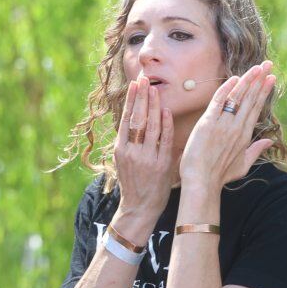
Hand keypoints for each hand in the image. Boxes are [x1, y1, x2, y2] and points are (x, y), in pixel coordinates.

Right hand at [109, 74, 173, 232]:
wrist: (139, 208)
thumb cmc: (133, 183)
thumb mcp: (124, 161)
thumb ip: (129, 141)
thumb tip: (134, 119)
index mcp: (120, 149)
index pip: (125, 119)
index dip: (130, 100)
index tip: (133, 84)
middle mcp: (131, 151)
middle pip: (136, 118)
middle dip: (141, 97)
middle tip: (144, 79)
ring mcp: (146, 158)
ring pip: (150, 126)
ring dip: (153, 106)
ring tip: (155, 90)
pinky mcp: (160, 164)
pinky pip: (163, 140)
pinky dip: (165, 124)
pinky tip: (166, 111)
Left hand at [179, 61, 277, 189]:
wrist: (202, 182)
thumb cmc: (219, 176)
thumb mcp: (242, 165)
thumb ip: (256, 151)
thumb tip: (269, 141)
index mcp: (245, 135)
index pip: (256, 107)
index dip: (264, 91)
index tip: (271, 78)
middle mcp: (237, 127)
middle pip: (251, 98)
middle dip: (260, 79)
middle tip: (268, 64)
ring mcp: (223, 124)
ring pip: (238, 97)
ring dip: (248, 80)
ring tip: (257, 66)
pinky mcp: (208, 123)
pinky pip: (219, 101)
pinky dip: (226, 89)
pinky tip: (235, 78)